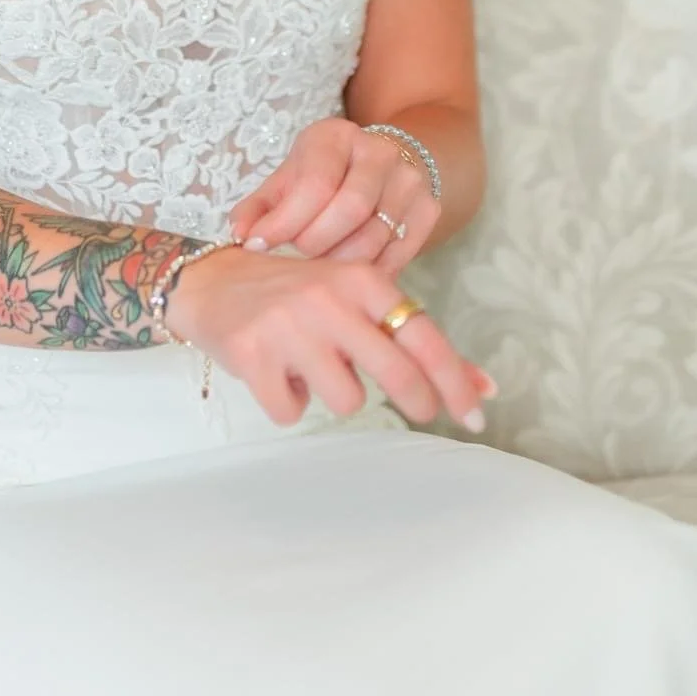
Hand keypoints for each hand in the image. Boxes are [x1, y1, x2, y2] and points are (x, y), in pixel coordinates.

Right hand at [164, 242, 495, 427]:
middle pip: (395, 373)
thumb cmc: (294, 293)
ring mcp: (288, 326)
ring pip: (345, 400)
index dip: (454, 381)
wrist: (210, 281)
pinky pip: (291, 411)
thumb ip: (415, 343)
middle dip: (414, 399)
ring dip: (332, 393)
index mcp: (360, 279)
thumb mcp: (355, 301)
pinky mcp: (252, 354)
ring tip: (310, 367)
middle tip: (417, 409)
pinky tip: (274, 373)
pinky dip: (286, 402)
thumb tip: (486, 389)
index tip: (477, 416)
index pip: (422, 335)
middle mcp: (328, 298)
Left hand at [228, 116, 439, 278]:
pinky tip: (346, 278)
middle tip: (294, 261)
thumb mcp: (287, 180)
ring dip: (340, 263)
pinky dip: (368, 273)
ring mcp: (409, 180)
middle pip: (351, 209)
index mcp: (336, 136)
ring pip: (376, 236)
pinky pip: (398, 254)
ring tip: (316, 273)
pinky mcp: (428, 209)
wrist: (382, 164)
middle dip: (315, 243)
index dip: (285, 220)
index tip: (259, 246)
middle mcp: (379, 151)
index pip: (315, 183)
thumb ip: (259, 208)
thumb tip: (240, 237)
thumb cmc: (322, 177)